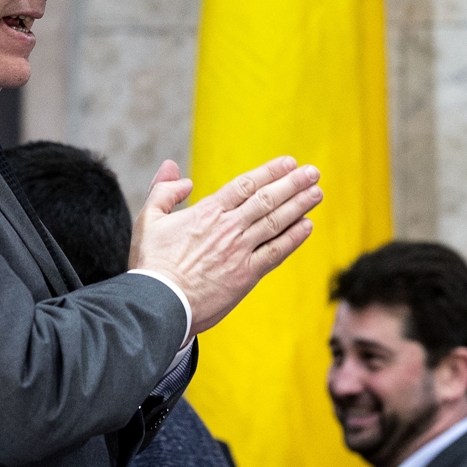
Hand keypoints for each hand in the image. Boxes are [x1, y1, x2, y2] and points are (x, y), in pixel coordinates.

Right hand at [129, 156, 321, 334]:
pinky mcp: (246, 275)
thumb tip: (177, 172)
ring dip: (299, 205)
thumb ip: (164, 191)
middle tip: (313, 172)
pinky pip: (276, 252)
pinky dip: (293, 238)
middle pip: (267, 199)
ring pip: (276, 222)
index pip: (245, 185)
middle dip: (293, 184)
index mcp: (207, 212)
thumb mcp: (149, 220)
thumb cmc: (151, 264)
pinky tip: (307, 226)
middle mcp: (229, 227)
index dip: (270, 172)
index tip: (289, 163)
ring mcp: (240, 251)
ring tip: (316, 192)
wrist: (160, 303)